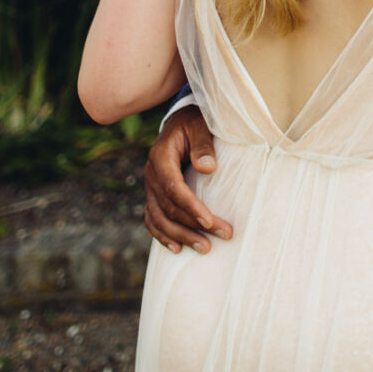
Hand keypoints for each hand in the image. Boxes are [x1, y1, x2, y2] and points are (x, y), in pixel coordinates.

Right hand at [143, 106, 232, 253]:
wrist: (180, 123)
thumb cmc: (194, 123)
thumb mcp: (200, 125)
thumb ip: (203, 144)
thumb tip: (208, 168)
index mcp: (161, 157)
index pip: (173, 188)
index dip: (190, 207)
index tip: (209, 222)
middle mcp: (152, 174)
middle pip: (168, 207)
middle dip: (193, 226)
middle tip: (222, 236)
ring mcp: (150, 187)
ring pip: (159, 218)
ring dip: (180, 236)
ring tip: (204, 248)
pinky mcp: (154, 195)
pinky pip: (153, 219)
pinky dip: (163, 235)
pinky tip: (177, 248)